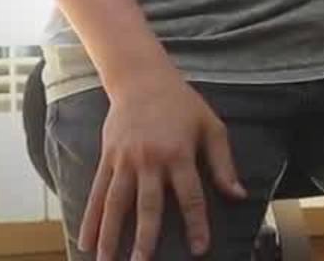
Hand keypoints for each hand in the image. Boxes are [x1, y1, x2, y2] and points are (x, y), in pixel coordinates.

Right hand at [81, 68, 245, 259]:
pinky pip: (98, 193)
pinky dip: (91, 218)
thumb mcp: (211, 127)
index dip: (196, 223)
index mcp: (179, 154)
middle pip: (148, 205)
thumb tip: (239, 195)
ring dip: (110, 235)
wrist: (142, 79)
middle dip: (145, 238)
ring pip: (116, 204)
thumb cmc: (182, 104)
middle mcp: (150, 160)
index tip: (198, 248)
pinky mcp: (107, 159)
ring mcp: (125, 161)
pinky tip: (85, 240)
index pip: (190, 195)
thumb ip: (223, 164)